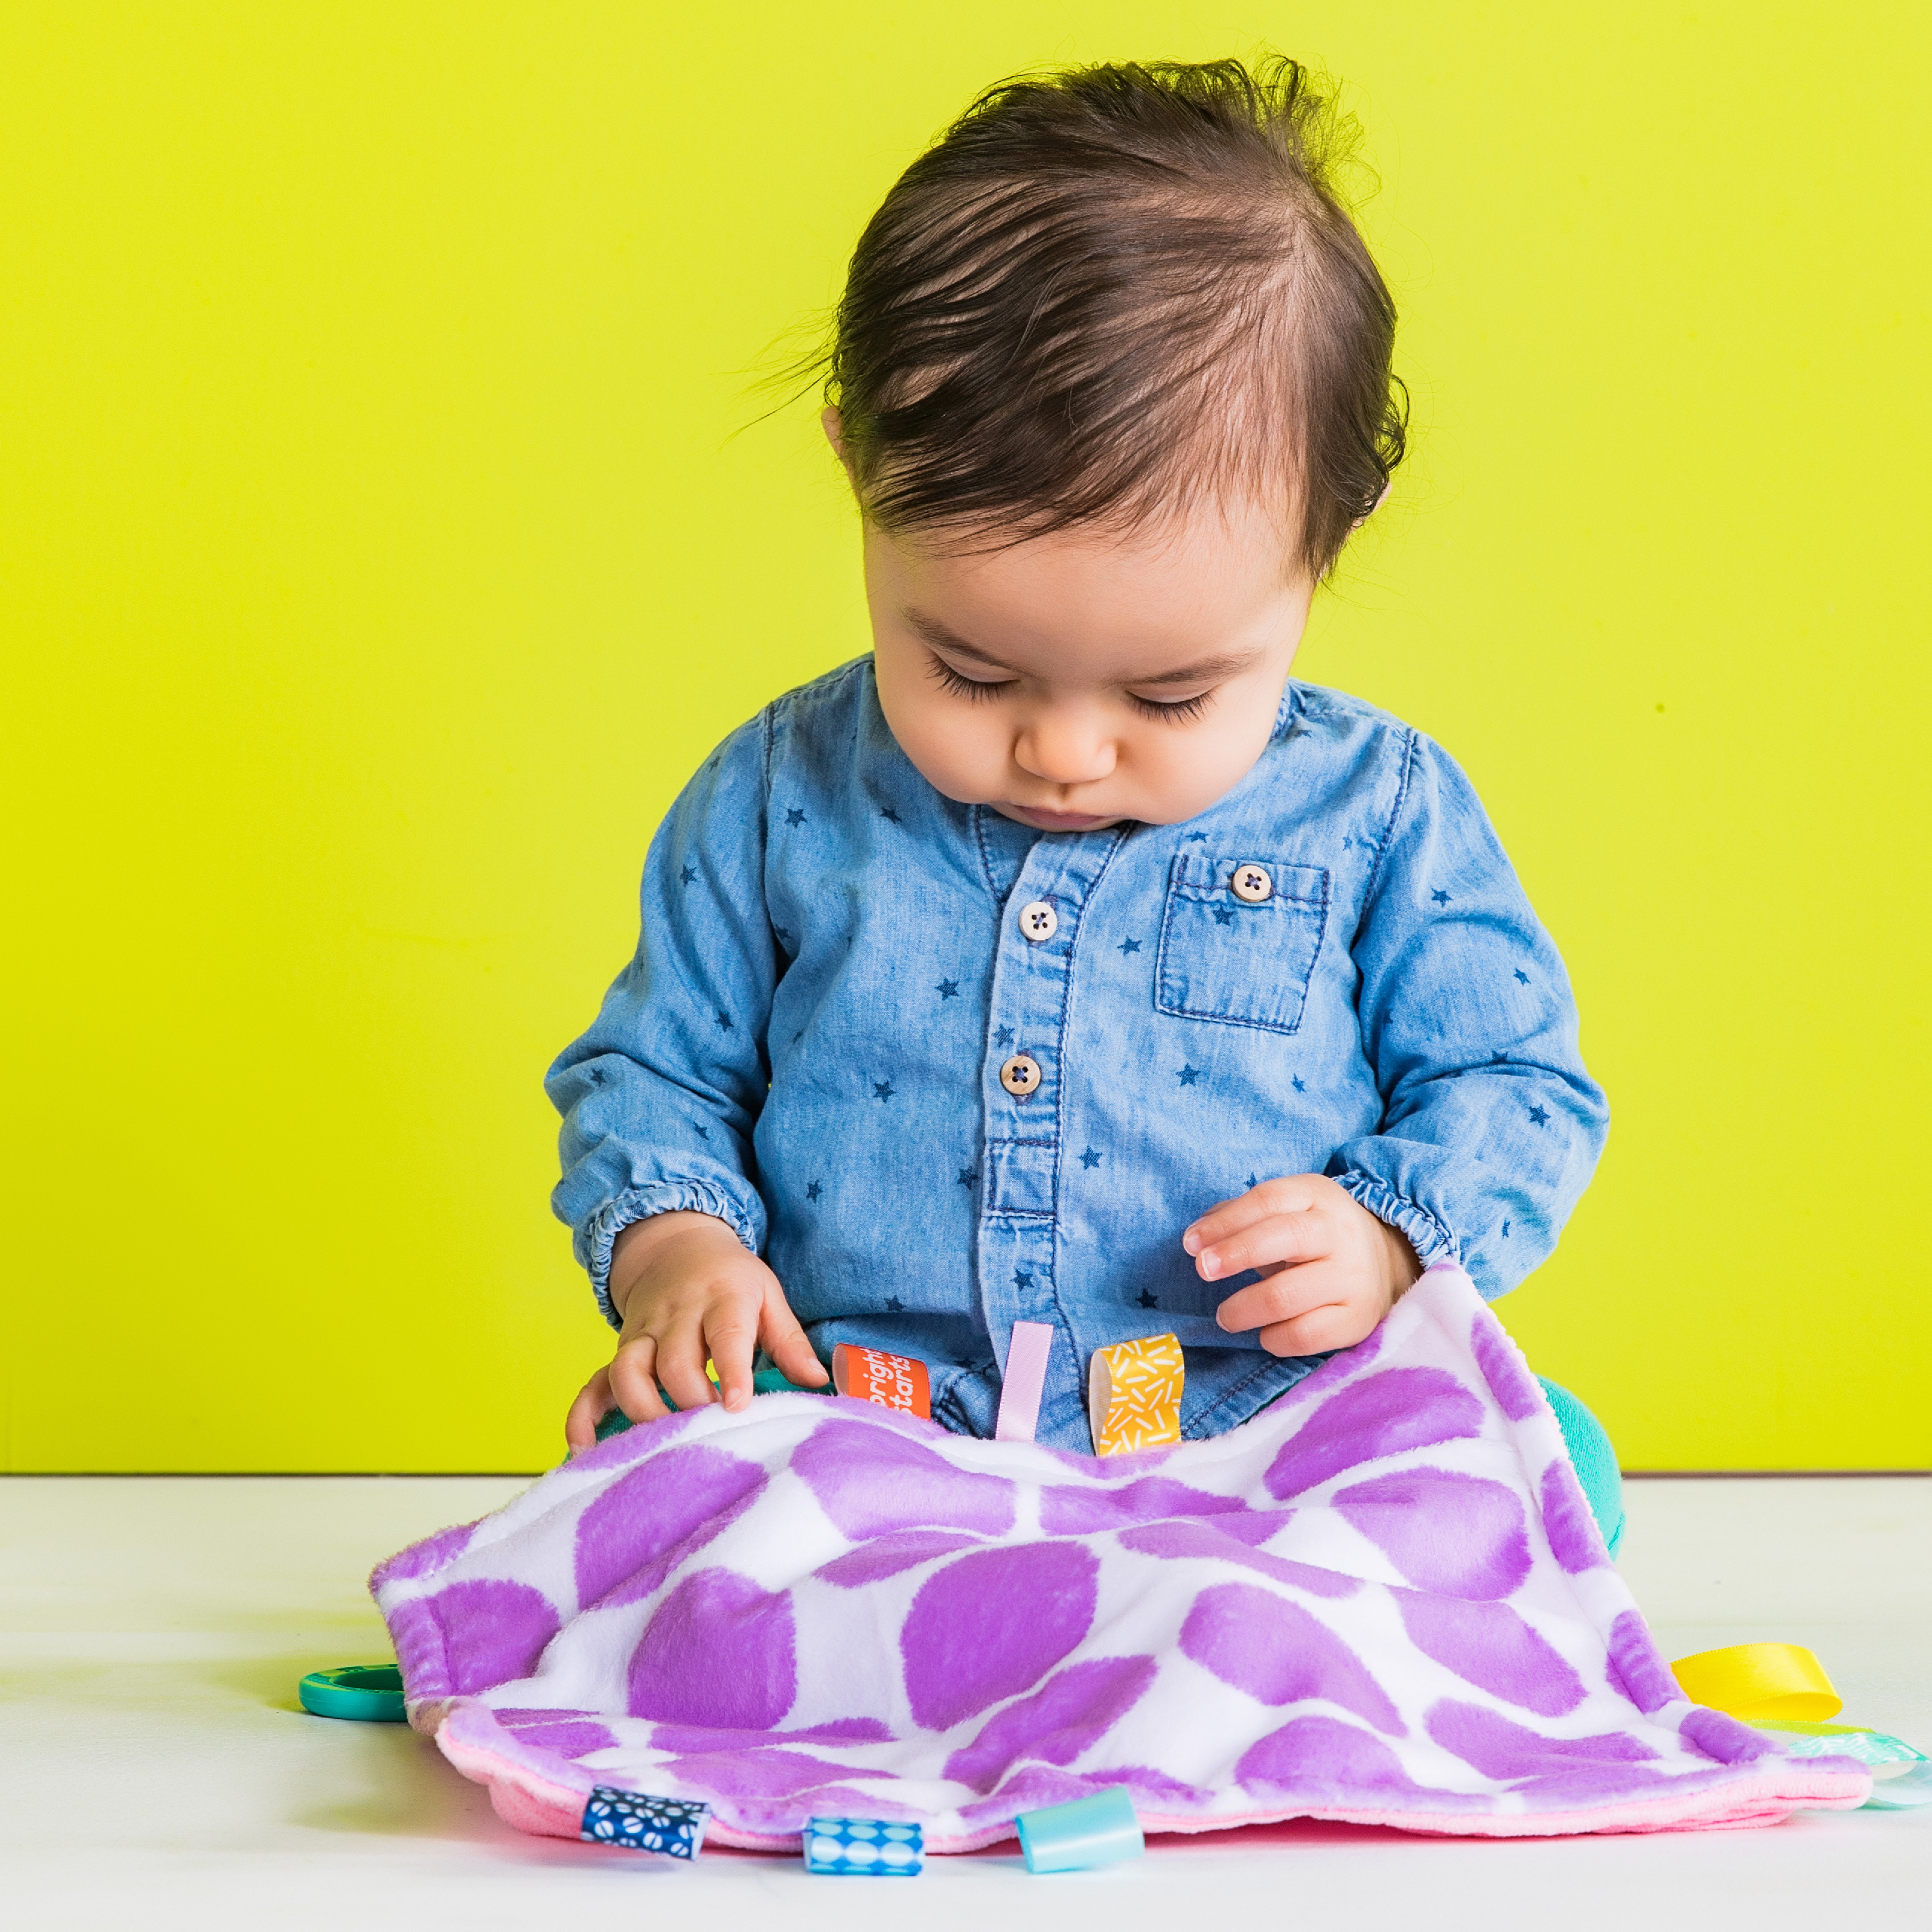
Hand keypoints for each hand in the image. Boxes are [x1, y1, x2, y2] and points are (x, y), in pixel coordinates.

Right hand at [563, 1211, 828, 1451]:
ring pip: (627, 1371)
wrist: (676, 1246)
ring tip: (665, 1444)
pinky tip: (586, 1450)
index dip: (730, 1370)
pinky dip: (584, 1416)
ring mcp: (642, 1333)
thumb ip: (790, 1341)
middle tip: (712, 1435)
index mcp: (722, 1298)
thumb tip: (818, 1381)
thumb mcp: (768, 1296)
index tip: (737, 1406)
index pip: (725, 1334)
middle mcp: (676, 1315)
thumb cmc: (731, 1280)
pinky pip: (593, 1383)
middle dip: (690, 1404)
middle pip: (673, 1363)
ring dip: (642, 1411)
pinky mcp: (620, 1350)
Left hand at [1184, 1175, 1422, 1356]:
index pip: (1267, 1200)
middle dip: (1235, 1254)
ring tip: (1225, 1316)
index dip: (1225, 1222)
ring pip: (1287, 1295)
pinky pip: (1305, 1335)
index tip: (1191, 1243)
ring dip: (1243, 1308)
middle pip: (1283, 1238)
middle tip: (1203, 1271)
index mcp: (1317, 1195)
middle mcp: (1339, 1232)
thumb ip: (1241, 1216)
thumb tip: (1198, 1236)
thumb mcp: (1287, 1210)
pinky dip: (1275, 1338)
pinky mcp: (1358, 1319)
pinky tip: (1265, 1333)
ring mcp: (1352, 1277)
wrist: (1387, 1265)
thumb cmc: (1314, 1237)